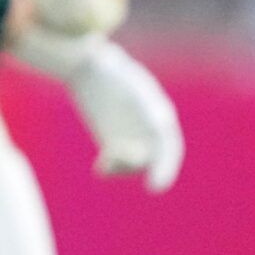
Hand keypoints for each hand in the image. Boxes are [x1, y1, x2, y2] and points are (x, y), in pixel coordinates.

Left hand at [14, 23, 182, 192]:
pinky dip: (109, 168)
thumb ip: (139, 100)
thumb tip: (157, 119)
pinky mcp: (112, 140)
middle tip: (117, 160)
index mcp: (158, 112)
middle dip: (137, 165)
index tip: (155, 187)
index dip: (165, 168)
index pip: (169, 146)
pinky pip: (115, 161)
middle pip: (150, 158)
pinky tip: (100, 168)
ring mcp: (131, 135)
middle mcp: (148, 128)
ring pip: (133, 163)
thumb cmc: (108, 67)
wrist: (86, 66)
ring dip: (122, 167)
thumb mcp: (122, 77)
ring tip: (105, 161)